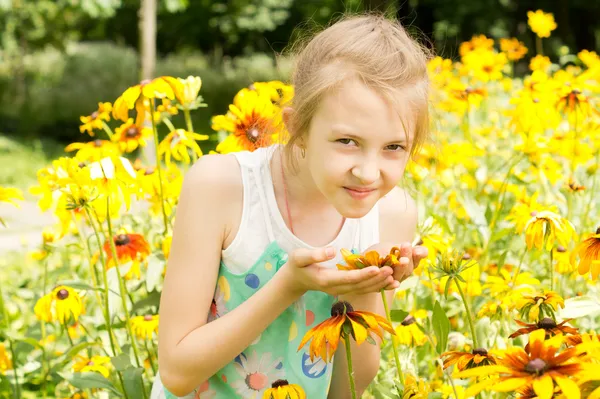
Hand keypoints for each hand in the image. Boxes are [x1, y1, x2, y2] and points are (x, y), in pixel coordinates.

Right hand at [279, 246, 396, 296]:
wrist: (295, 279)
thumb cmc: (297, 265)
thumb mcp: (299, 256)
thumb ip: (314, 254)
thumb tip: (332, 251)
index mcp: (325, 280)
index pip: (348, 278)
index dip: (363, 274)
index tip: (377, 268)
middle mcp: (335, 288)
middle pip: (359, 286)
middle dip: (376, 279)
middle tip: (392, 270)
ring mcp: (341, 290)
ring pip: (363, 289)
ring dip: (380, 284)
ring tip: (396, 276)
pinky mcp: (345, 288)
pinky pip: (363, 289)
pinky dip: (377, 286)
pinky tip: (391, 282)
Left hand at [364, 241, 428, 285]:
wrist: (360, 264)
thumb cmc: (378, 253)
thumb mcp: (390, 247)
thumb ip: (404, 249)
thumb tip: (424, 251)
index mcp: (408, 260)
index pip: (417, 256)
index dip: (418, 253)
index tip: (416, 246)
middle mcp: (404, 271)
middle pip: (408, 267)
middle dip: (407, 256)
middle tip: (406, 246)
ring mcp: (395, 280)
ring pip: (400, 276)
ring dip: (401, 268)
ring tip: (401, 260)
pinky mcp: (383, 287)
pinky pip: (388, 286)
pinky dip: (391, 284)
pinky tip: (394, 280)